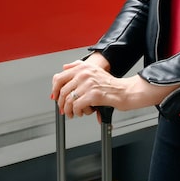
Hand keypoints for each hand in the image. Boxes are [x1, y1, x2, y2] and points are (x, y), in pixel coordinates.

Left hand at [51, 56, 178, 117]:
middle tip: (64, 109)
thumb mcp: (94, 70)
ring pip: (68, 100)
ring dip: (69, 110)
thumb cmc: (110, 84)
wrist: (125, 91)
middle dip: (62, 103)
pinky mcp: (93, 95)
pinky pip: (77, 106)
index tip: (55, 97)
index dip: (54, 89)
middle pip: (62, 91)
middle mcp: (84, 74)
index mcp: (82, 67)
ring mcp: (88, 84)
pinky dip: (78, 112)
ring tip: (74, 113)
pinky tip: (83, 112)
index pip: (59, 77)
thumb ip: (78, 66)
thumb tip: (64, 68)